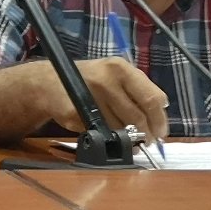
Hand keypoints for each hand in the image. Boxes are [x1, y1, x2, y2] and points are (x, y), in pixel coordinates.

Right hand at [48, 57, 169, 142]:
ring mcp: (90, 96)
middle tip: (148, 141)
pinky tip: (102, 129)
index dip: (159, 119)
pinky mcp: (77, 112)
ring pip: (121, 128)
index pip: (152, 98)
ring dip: (127, 137)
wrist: (49, 82)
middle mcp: (106, 80)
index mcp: (121, 69)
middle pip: (138, 116)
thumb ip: (138, 91)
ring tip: (126, 136)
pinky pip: (100, 132)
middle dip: (146, 133)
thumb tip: (159, 118)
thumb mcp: (115, 75)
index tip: (161, 131)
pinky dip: (105, 136)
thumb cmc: (89, 80)